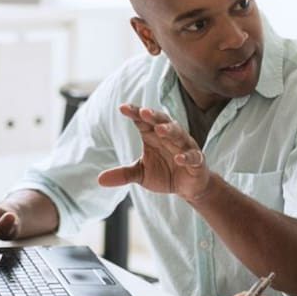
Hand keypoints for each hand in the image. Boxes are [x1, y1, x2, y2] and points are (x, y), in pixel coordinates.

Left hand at [96, 105, 210, 200]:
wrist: (188, 187)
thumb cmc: (164, 174)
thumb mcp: (140, 174)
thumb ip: (123, 174)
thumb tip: (99, 179)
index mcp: (153, 136)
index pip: (143, 121)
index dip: (135, 113)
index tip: (122, 108)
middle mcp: (170, 137)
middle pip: (162, 122)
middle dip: (153, 116)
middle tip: (143, 112)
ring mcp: (185, 147)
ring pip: (178, 135)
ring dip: (170, 131)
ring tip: (160, 129)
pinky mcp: (197, 161)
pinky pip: (193, 156)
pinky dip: (186, 156)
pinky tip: (179, 158)